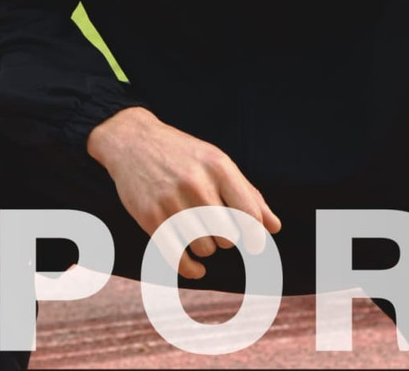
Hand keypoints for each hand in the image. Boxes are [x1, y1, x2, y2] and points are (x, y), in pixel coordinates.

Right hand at [87, 107, 281, 279]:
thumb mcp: (218, 162)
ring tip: (197, 229)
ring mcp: (171, 200)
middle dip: (226, 239)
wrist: (134, 141)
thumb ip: (248, 194)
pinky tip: (194, 265)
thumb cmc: (184, 154)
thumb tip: (274, 227)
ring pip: (204, 249)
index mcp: (218, 166)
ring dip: (205, 247)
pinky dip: (190, 268)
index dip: (255, 237)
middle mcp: (196, 183)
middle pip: (227, 237)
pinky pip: (177, 258)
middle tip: (216, 226)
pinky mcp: (150, 217)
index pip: (248, 213)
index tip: (255, 246)